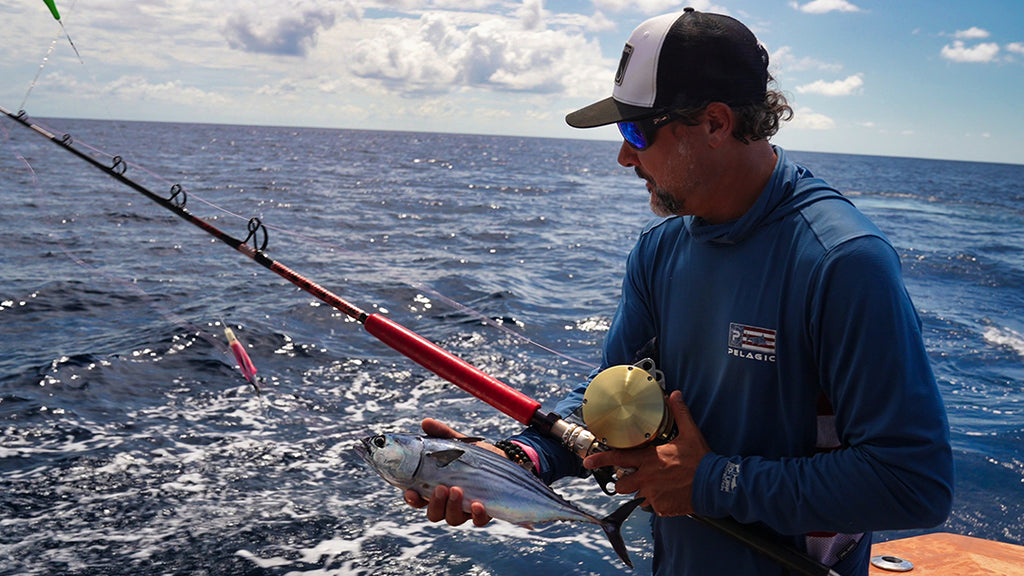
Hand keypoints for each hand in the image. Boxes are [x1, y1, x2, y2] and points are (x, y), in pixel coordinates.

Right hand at [403, 418, 497, 526]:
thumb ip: (442, 434)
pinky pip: (478, 521)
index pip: (419, 499)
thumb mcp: (458, 442)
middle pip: (435, 514)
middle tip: (441, 488)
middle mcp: (448, 502)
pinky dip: (477, 516)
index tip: (411, 492)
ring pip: (453, 519)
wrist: (504, 458)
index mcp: (436, 487)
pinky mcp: (484, 512)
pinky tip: (478, 505)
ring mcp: (466, 509)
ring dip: (452, 508)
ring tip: (457, 490)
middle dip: (435, 504)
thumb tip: (426, 422)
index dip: (412, 499)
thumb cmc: (474, 453)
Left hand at [582, 390, 710, 516]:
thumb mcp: (690, 433)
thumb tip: (675, 395)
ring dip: (642, 492)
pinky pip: (652, 507)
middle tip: (635, 477)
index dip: (600, 459)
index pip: (618, 458)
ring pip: (636, 497)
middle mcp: (646, 478)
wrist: (715, 485)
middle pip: (621, 484)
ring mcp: (653, 495)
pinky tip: (668, 495)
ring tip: (656, 486)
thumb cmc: (701, 460)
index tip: (588, 463)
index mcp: (649, 459)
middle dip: (624, 481)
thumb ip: (680, 413)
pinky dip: (657, 503)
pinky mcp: (661, 508)